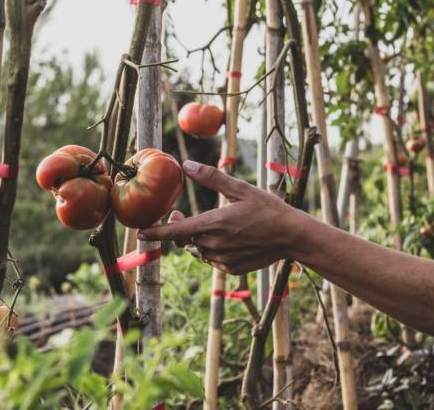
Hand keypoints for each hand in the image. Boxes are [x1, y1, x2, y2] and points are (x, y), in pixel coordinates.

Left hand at [137, 160, 305, 274]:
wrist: (292, 236)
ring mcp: (224, 260)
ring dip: (199, 239)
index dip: (155, 233)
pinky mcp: (232, 269)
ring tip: (217, 225)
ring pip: (199, 250)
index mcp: (214, 224)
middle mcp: (215, 245)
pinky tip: (232, 239)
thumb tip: (186, 165)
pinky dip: (215, 250)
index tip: (140, 233)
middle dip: (180, 229)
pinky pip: (214, 260)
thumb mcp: (240, 189)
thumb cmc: (268, 209)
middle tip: (181, 215)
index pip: (175, 231)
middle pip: (186, 240)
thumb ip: (211, 177)